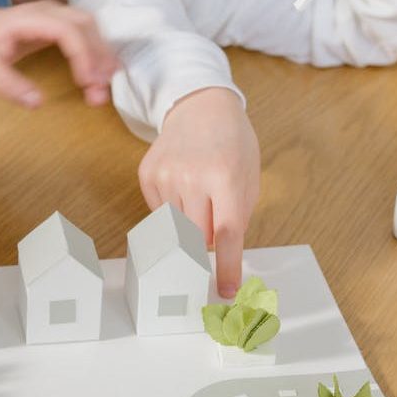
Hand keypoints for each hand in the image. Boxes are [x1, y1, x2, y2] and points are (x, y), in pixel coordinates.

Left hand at [0, 1, 116, 107]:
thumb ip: (8, 85)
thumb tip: (37, 103)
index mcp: (29, 19)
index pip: (67, 31)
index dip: (82, 56)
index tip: (86, 83)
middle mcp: (48, 11)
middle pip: (85, 26)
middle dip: (98, 58)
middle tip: (100, 91)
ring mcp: (56, 14)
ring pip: (90, 28)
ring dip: (101, 56)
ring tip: (102, 88)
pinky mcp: (59, 23)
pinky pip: (85, 33)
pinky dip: (96, 53)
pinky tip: (101, 74)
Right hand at [138, 88, 259, 297]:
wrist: (200, 106)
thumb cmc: (232, 144)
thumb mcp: (249, 175)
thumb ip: (239, 215)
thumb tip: (222, 255)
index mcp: (225, 177)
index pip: (225, 234)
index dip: (226, 266)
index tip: (224, 290)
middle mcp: (192, 177)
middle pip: (198, 237)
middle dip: (207, 237)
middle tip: (213, 214)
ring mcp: (165, 176)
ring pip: (176, 229)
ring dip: (190, 222)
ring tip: (199, 191)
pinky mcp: (147, 175)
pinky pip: (159, 214)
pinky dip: (173, 209)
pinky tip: (182, 185)